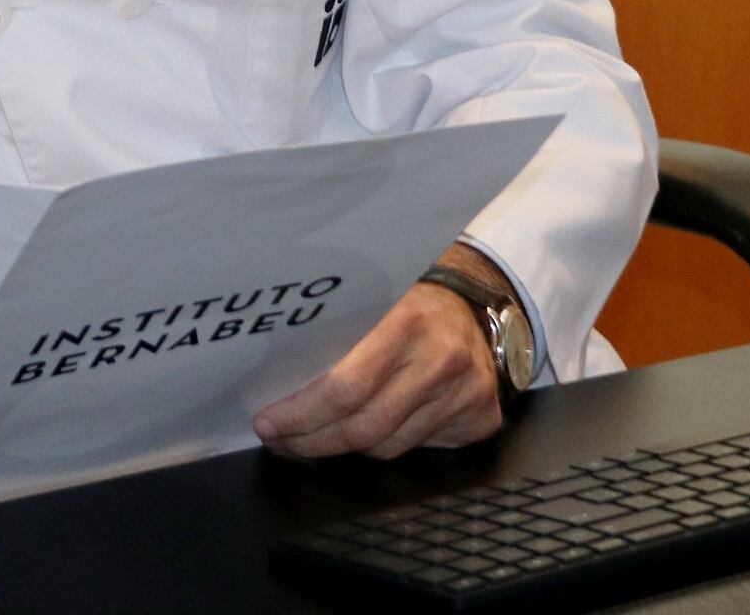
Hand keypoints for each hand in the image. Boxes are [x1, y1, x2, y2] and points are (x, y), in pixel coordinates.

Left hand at [253, 254, 503, 459]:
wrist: (473, 305)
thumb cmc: (407, 303)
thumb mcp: (369, 300)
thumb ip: (333, 333)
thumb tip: (272, 376)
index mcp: (405, 322)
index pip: (345, 387)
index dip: (301, 413)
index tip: (267, 423)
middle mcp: (441, 359)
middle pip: (365, 426)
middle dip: (313, 440)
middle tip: (281, 440)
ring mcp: (466, 392)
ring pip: (388, 445)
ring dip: (344, 448)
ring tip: (312, 437)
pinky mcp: (482, 418)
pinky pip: (418, 448)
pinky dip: (384, 444)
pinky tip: (361, 433)